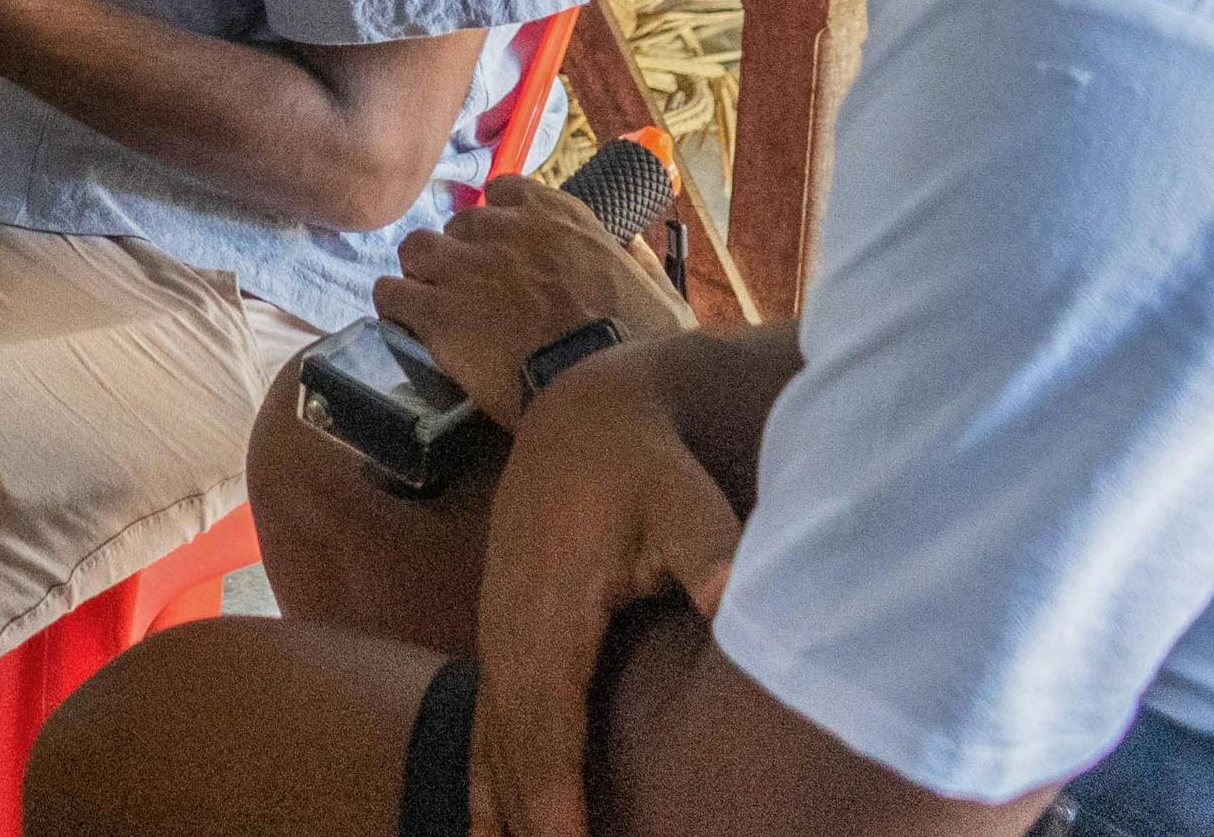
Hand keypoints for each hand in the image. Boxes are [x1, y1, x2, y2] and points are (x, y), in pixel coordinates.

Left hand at [377, 176, 694, 432]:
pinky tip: (403, 326)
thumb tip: (632, 244)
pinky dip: (393, 307)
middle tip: (470, 291)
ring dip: (421, 273)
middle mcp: (506, 231)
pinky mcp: (437, 312)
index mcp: (559, 219)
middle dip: (461, 253)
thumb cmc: (640, 350)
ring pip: (417, 249)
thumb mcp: (661, 297)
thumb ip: (640, 262)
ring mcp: (466, 267)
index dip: (497, 222)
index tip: (501, 248)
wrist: (601, 394)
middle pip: (459, 224)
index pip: (506, 192)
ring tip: (430, 303)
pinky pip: (391, 292)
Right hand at [470, 343, 743, 836]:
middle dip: (524, 820)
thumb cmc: (643, 465)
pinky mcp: (505, 633)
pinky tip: (486, 822)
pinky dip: (485, 775)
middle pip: (509, 747)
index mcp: (550, 610)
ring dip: (496, 807)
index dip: (552, 797)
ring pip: (488, 740)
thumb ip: (706, 548)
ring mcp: (499, 632)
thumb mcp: (682, 497)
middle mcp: (510, 630)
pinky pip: (487, 720)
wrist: (583, 417)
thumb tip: (727, 596)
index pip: (545, 722)